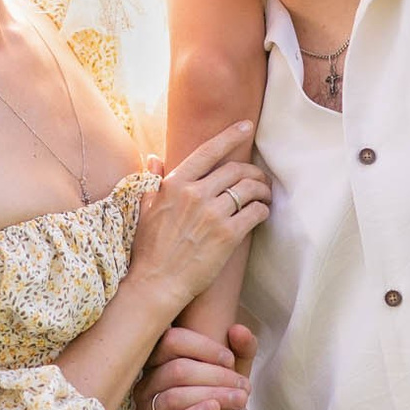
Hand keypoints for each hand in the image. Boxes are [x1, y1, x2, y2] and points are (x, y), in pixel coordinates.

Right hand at [126, 124, 269, 314]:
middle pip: (235, 170)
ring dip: (262, 190)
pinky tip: (262, 213)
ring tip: (265, 195)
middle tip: (260, 178)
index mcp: (175, 184)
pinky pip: (255, 213)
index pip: (208, 151)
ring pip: (249, 189)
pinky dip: (263, 210)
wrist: (156, 283)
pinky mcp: (228, 235)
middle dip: (253, 171)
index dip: (230, 135)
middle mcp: (195, 194)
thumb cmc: (148, 249)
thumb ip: (151, 180)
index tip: (246, 126)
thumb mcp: (145, 209)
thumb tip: (153, 157)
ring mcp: (212, 214)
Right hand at [134, 324, 256, 409]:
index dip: (203, 346)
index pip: (171, 340)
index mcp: (159, 362)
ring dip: (211, 396)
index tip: (230, 359)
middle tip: (244, 386)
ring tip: (239, 400)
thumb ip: (239, 352)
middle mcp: (146, 384)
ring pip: (173, 397)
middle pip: (177, 370)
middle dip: (216, 376)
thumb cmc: (213, 406)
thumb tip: (238, 329)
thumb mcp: (228, 377)